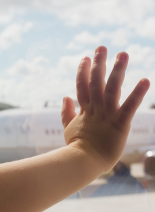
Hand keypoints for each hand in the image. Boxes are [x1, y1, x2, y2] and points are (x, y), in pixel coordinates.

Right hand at [61, 46, 149, 172]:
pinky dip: (137, 94)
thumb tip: (65, 97)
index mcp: (84, 111)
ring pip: (112, 89)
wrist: (83, 164)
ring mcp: (107, 116)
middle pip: (96, 83)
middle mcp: (95, 110)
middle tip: (102, 47)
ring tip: (123, 54)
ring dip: (118, 71)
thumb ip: (67, 113)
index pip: (82, 87)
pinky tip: (145, 80)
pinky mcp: (119, 124)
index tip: (85, 58)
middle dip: (99, 64)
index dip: (83, 72)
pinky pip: (129, 106)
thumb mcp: (69, 129)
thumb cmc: (77, 150)